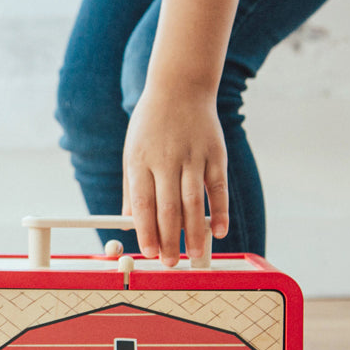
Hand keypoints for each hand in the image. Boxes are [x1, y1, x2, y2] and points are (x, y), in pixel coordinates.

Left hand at [122, 87, 228, 265]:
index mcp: (141, 161)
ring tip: (194, 255)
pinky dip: (220, 211)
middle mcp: (167, 160)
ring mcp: (193, 156)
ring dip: (195, 233)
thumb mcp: (132, 151)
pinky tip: (219, 231)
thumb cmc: (151, 125)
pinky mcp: (216, 154)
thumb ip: (131, 188)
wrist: (180, 87)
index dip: (146, 230)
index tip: (148, 252)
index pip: (143, 203)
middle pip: (168, 208)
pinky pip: (218, 188)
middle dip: (169, 239)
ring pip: (194, 202)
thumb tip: (129, 223)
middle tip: (170, 262)